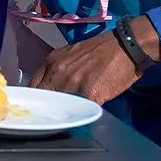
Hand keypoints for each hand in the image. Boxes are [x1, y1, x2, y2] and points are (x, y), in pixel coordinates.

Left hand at [30, 19, 159, 104]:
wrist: (128, 45)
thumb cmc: (103, 50)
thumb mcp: (72, 55)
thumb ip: (59, 70)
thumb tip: (52, 88)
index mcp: (52, 61)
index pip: (33, 85)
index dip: (36, 97)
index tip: (41, 105)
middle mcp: (58, 71)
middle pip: (44, 98)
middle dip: (48, 107)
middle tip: (55, 114)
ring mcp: (73, 83)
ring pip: (61, 106)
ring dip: (66, 112)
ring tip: (72, 115)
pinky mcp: (90, 93)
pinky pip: (82, 110)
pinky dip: (84, 114)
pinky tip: (86, 114)